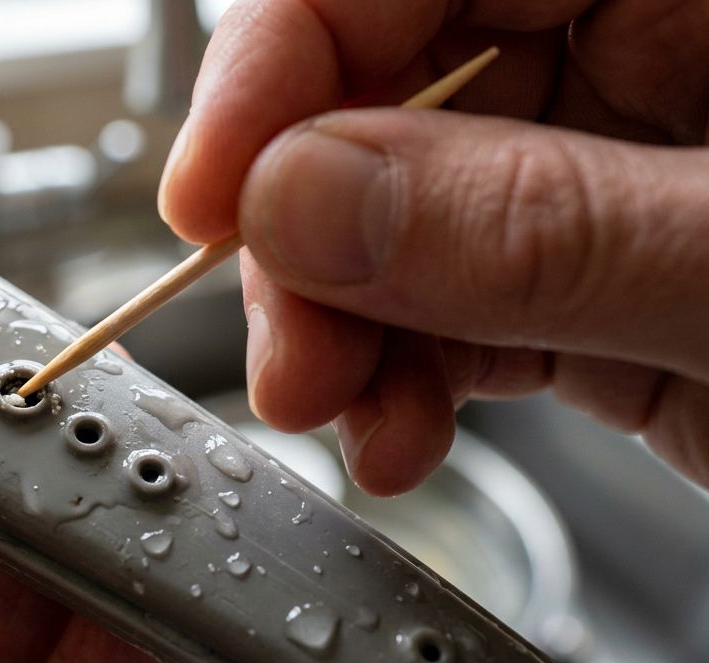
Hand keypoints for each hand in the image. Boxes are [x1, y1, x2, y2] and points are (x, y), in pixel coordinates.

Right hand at [160, 0, 708, 494]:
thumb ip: (529, 225)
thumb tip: (296, 200)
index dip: (281, 57)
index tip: (208, 192)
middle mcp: (627, 67)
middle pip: (380, 97)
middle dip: (300, 234)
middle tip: (284, 346)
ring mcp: (600, 181)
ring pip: (391, 220)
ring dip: (333, 330)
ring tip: (337, 413)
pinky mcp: (586, 289)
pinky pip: (447, 314)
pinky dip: (397, 383)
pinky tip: (394, 435)